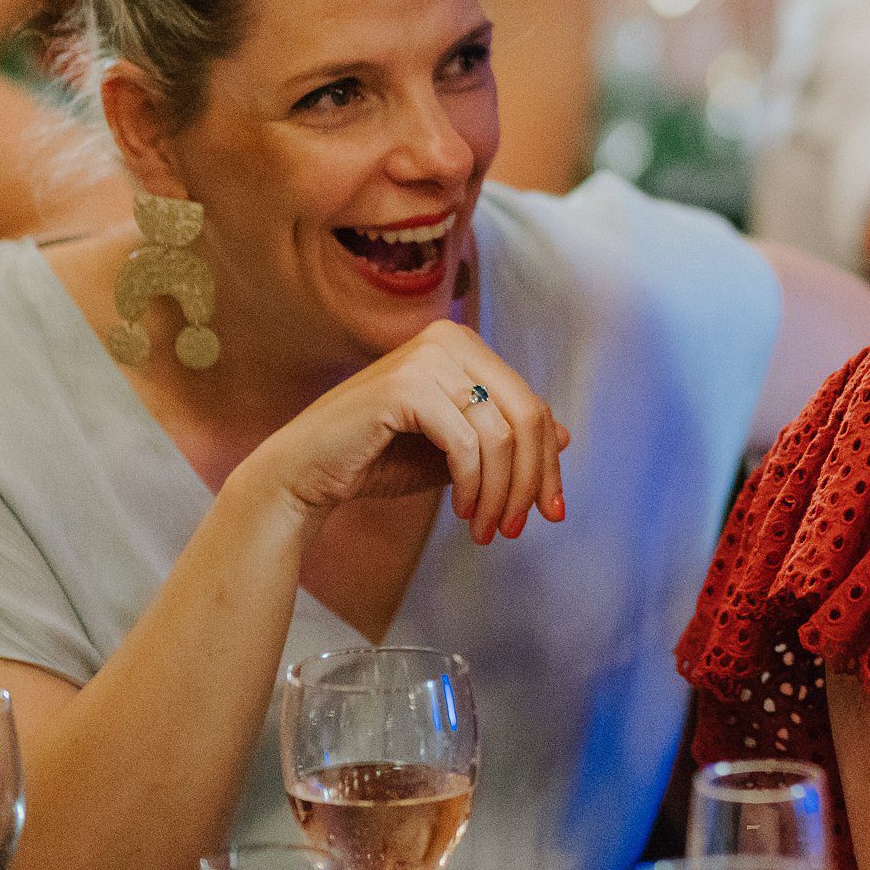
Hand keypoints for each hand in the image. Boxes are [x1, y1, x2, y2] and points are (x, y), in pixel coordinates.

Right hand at [242, 321, 568, 545]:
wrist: (303, 472)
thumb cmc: (378, 458)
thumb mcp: (455, 449)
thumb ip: (502, 438)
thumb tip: (565, 437)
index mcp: (464, 345)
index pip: (531, 405)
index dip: (548, 461)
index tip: (551, 509)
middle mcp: (449, 340)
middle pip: (526, 416)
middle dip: (531, 479)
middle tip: (522, 526)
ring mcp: (426, 359)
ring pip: (499, 436)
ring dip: (501, 493)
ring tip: (489, 530)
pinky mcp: (404, 388)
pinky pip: (466, 445)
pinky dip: (473, 486)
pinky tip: (464, 512)